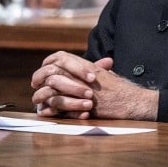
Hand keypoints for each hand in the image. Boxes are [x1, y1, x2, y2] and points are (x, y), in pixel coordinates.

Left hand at [31, 51, 158, 119]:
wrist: (132, 102)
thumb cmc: (123, 90)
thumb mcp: (107, 75)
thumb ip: (94, 70)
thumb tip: (85, 69)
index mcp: (86, 65)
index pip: (60, 57)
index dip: (49, 63)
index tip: (44, 70)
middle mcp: (82, 74)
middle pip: (52, 69)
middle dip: (40, 76)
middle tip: (35, 83)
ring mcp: (82, 88)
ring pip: (52, 86)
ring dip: (42, 93)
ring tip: (37, 99)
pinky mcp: (82, 103)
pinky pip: (59, 103)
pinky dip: (50, 107)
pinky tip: (45, 110)